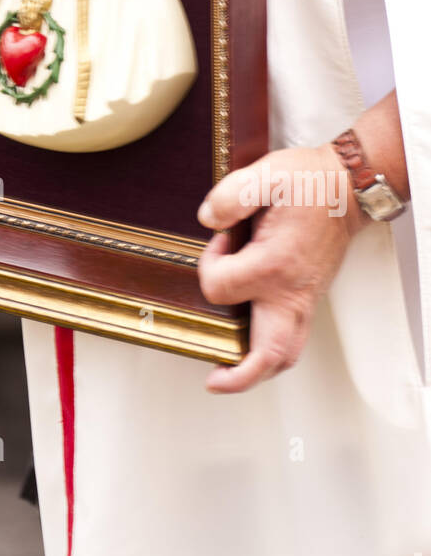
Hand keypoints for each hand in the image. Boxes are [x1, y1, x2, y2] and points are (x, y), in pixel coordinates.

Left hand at [196, 143, 366, 393]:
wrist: (347, 188)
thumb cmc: (310, 182)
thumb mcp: (265, 176)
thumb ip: (230, 196)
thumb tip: (207, 219)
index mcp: (274, 265)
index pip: (219, 288)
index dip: (208, 265)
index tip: (219, 241)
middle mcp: (291, 292)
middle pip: (268, 355)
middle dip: (239, 374)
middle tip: (214, 379)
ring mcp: (304, 299)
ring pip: (285, 355)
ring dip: (257, 369)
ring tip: (231, 370)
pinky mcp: (309, 298)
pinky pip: (293, 339)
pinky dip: (272, 352)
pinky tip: (252, 343)